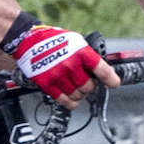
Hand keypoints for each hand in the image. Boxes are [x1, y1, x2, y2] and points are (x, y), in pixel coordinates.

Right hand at [3, 16, 120, 106]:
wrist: (29, 40)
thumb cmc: (54, 40)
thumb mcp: (76, 42)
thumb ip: (88, 57)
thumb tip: (103, 74)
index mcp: (80, 52)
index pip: (102, 70)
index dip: (111, 79)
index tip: (114, 83)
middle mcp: (70, 64)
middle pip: (89, 87)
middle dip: (90, 87)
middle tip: (87, 83)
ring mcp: (57, 75)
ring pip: (78, 95)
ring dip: (80, 95)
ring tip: (77, 89)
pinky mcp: (46, 84)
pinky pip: (64, 101)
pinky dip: (71, 103)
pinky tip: (72, 99)